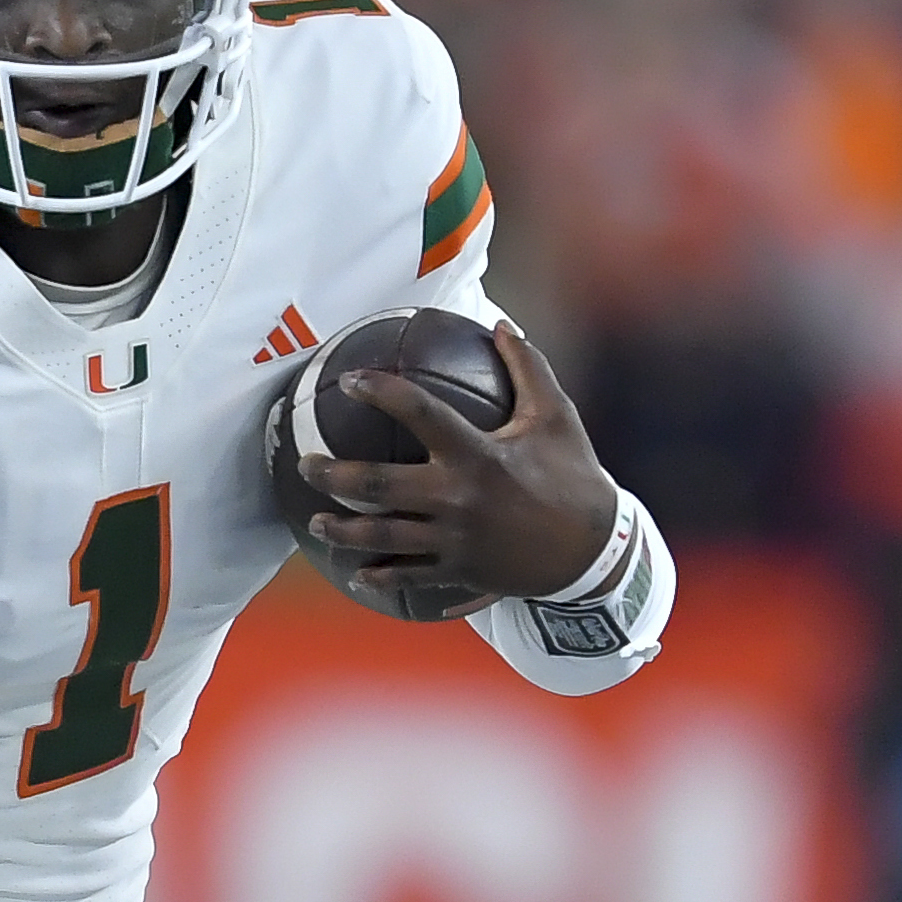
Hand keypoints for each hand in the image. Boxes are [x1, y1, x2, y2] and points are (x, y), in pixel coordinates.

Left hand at [298, 321, 618, 621]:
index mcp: (479, 455)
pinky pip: (408, 577)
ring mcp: (454, 539)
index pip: (420, 414)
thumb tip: (501, 324)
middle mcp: (459, 498)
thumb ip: (528, 368)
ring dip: (342, 529)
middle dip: (335, 475)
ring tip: (315, 520)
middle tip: (306, 463)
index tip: (351, 379)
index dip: (382, 393)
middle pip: (380, 486)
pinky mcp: (457, 569)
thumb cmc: (573, 477)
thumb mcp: (555, 417)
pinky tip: (356, 572)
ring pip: (383, 537)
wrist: (594, 552)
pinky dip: (380, 576)